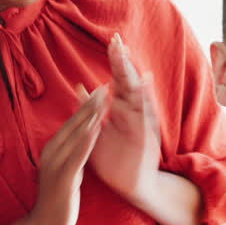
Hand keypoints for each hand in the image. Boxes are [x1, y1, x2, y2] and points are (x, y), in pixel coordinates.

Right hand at [26, 87, 106, 224]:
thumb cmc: (59, 199)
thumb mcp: (66, 170)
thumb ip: (72, 155)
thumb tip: (82, 141)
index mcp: (52, 149)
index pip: (72, 123)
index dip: (87, 106)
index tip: (100, 91)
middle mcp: (51, 152)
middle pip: (74, 124)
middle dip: (91, 105)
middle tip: (105, 87)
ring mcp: (56, 164)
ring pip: (76, 135)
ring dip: (91, 116)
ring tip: (105, 100)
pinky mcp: (64, 176)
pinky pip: (78, 153)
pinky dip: (88, 138)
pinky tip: (98, 127)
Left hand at [88, 34, 163, 206]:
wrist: (128, 184)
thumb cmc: (114, 159)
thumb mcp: (97, 130)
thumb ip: (90, 108)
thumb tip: (79, 85)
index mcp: (122, 109)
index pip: (119, 79)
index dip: (116, 60)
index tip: (111, 40)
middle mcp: (134, 112)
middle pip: (129, 81)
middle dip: (123, 61)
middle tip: (117, 40)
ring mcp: (142, 123)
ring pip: (138, 94)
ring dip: (133, 74)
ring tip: (127, 56)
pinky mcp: (146, 135)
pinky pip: (146, 114)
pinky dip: (145, 98)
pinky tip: (145, 82)